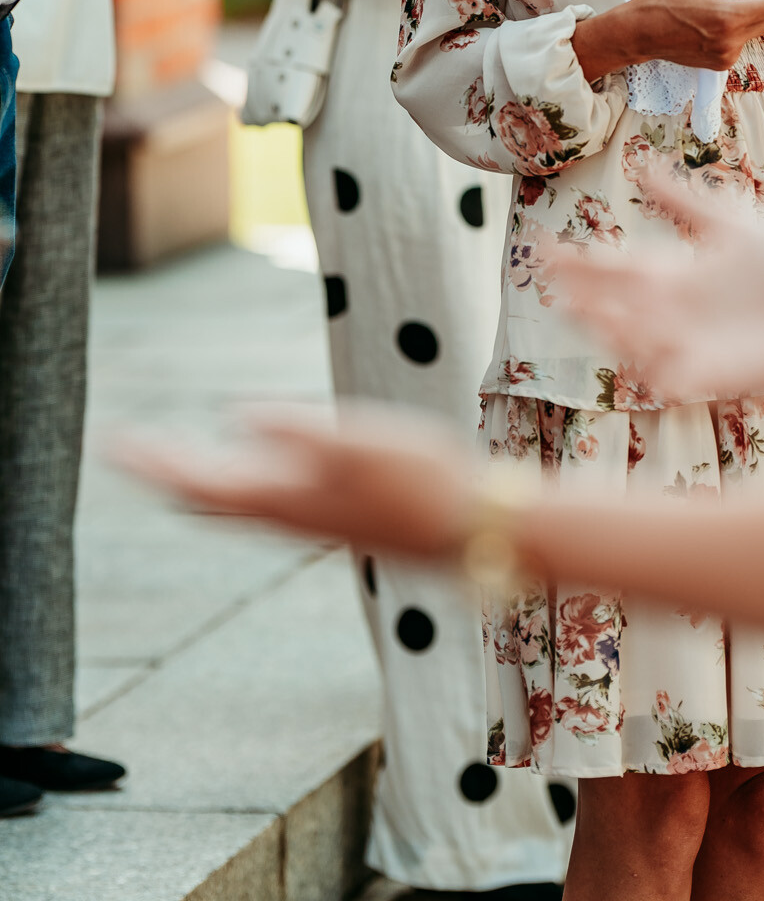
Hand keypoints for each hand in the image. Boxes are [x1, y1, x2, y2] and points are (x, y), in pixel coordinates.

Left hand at [116, 404, 477, 561]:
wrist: (472, 527)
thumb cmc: (421, 478)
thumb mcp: (359, 441)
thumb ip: (296, 430)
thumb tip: (237, 417)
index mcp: (285, 497)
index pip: (198, 478)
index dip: (154, 458)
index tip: (112, 441)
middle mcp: (288, 515)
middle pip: (206, 495)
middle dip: (165, 470)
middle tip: (125, 448)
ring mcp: (312, 520)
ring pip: (233, 503)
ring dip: (195, 479)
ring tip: (166, 463)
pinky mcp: (336, 516)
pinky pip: (263, 503)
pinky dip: (235, 484)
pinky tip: (246, 473)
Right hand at [550, 178, 763, 402]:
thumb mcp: (731, 223)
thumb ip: (685, 200)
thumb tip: (642, 165)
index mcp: (673, 276)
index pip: (615, 267)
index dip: (579, 259)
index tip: (543, 244)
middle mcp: (671, 313)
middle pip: (612, 302)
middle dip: (579, 291)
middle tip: (546, 275)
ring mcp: (685, 346)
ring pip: (628, 340)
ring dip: (603, 325)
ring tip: (577, 307)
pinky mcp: (706, 376)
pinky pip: (662, 375)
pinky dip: (643, 363)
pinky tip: (630, 343)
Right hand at [572, 0, 763, 79]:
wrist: (638, 33)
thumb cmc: (663, 0)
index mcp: (728, 18)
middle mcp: (732, 42)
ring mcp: (728, 56)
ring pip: (760, 30)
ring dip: (755, 13)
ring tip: (729, 0)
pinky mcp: (723, 63)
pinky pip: (744, 40)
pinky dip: (740, 26)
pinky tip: (718, 17)